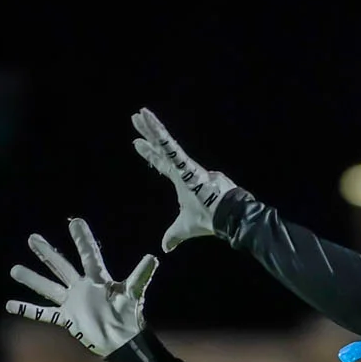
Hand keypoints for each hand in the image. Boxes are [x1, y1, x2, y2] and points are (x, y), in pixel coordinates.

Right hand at [6, 217, 157, 356]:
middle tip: (32, 237)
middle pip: (61, 266)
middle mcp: (82, 287)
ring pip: (48, 287)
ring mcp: (72, 302)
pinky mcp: (67, 318)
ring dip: (32, 279)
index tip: (75, 221)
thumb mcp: (133, 294)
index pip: (88, 255)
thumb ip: (140, 276)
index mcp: (98, 280)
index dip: (82, 239)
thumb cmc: (129, 317)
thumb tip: (153, 257)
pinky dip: (28, 309)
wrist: (122, 342)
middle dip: (47, 252)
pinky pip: (44, 313)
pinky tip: (11, 305)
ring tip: (14, 269)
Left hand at [131, 107, 237, 252]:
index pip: (162, 163)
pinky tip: (150, 122)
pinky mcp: (186, 165)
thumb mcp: (183, 228)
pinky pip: (170, 146)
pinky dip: (160, 134)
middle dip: (148, 134)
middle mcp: (182, 169)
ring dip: (152, 128)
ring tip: (139, 114)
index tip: (136, 143)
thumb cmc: (208, 219)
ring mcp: (185, 165)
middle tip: (136, 118)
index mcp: (181, 180)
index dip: (150, 154)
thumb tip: (166, 247)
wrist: (224, 217)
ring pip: (165, 142)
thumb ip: (173, 235)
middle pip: (161, 148)